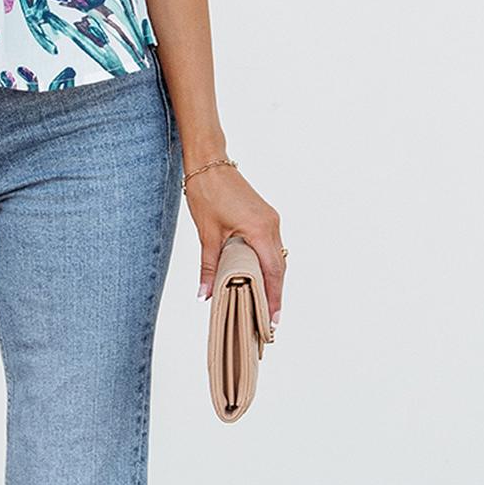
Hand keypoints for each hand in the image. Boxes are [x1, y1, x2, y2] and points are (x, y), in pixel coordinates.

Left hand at [185, 163, 285, 324]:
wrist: (209, 163)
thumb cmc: (207, 193)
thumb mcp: (207, 234)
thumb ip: (208, 266)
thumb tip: (204, 294)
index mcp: (260, 230)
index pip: (273, 272)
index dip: (274, 298)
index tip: (273, 320)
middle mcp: (271, 225)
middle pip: (279, 267)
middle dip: (275, 294)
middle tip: (269, 320)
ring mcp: (270, 219)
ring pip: (276, 256)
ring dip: (272, 279)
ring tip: (264, 304)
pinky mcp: (265, 216)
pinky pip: (271, 245)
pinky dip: (267, 263)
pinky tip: (258, 277)